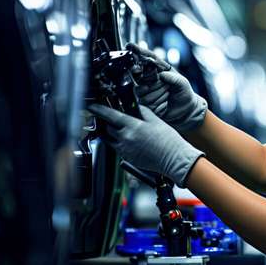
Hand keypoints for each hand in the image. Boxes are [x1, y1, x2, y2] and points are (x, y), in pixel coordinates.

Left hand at [88, 103, 204, 187]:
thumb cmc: (168, 140)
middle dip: (107, 123)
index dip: (99, 110)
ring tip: (121, 131)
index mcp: (132, 126)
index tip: (92, 107)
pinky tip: (132, 141)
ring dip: (112, 134)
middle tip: (112, 119)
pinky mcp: (127, 159)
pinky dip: (120, 143)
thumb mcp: (156, 120)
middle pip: (107, 128)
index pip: (110, 115)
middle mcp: (125, 138)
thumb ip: (142, 111)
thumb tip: (134, 105)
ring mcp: (125, 150)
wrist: (174, 159)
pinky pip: (118, 149)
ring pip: (110, 140)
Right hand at [126, 43, 207, 132]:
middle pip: (137, 71)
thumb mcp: (183, 84)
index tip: (131, 47)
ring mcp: (146, 90)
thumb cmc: (185, 95)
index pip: (147, 58)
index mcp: (159, 70)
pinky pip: (140, 98)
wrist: (186, 112)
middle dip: (136, 69)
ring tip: (162, 92)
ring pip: (138, 86)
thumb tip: (162, 75)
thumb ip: (174, 78)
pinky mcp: (144, 102)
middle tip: (138, 69)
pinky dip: (148, 98)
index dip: (139, 52)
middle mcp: (150, 78)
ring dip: (149, 88)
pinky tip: (157, 99)